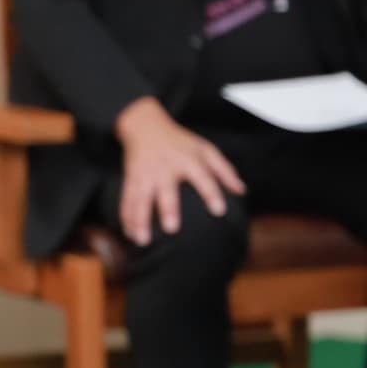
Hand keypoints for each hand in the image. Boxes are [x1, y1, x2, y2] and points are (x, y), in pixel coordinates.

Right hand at [114, 96, 245, 245]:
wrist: (145, 127)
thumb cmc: (181, 142)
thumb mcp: (205, 149)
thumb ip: (224, 169)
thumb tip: (241, 191)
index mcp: (187, 160)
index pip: (202, 177)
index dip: (211, 193)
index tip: (219, 211)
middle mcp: (164, 168)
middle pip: (166, 191)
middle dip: (168, 209)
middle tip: (171, 229)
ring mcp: (145, 175)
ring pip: (140, 199)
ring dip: (139, 220)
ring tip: (143, 240)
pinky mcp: (130, 180)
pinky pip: (127, 200)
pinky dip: (126, 218)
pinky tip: (129, 235)